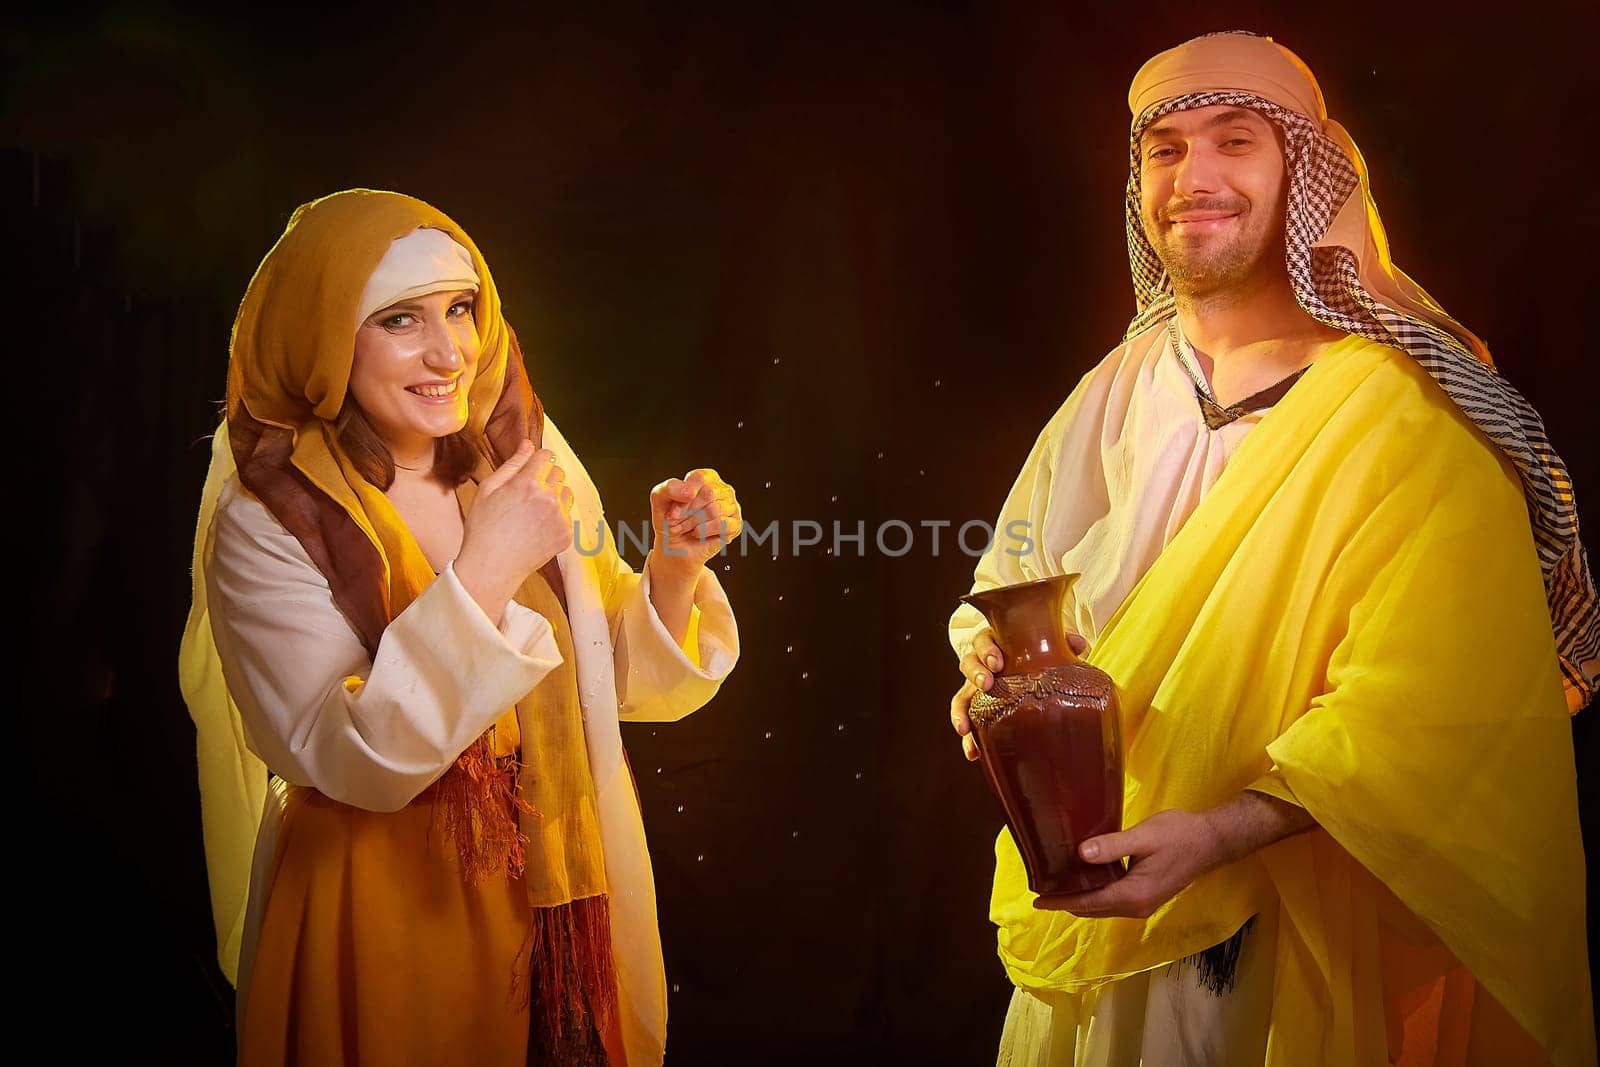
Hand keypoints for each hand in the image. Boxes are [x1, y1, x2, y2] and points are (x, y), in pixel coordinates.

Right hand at [455, 442, 573, 617]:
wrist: (491, 567)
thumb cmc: (484, 529)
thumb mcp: (488, 490)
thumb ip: (512, 464)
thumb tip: (528, 444)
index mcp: (527, 483)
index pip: (545, 456)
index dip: (537, 459)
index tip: (532, 466)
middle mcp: (548, 498)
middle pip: (558, 472)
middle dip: (546, 477)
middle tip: (528, 493)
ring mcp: (560, 518)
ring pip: (566, 493)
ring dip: (555, 496)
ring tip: (533, 511)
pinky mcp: (566, 535)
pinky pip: (568, 516)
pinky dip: (556, 518)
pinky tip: (537, 527)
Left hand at [649, 468, 742, 571]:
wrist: (673, 547)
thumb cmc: (670, 520)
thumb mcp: (660, 499)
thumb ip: (669, 487)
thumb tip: (690, 492)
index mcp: (707, 478)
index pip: (700, 478)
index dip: (683, 496)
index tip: (672, 511)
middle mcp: (722, 489)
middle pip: (708, 493)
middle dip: (687, 512)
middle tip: (676, 522)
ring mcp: (731, 507)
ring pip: (715, 509)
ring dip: (693, 522)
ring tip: (684, 528)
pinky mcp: (735, 525)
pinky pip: (723, 524)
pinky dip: (704, 531)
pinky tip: (697, 533)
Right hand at [950, 627, 1088, 760]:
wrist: (1024, 666)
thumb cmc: (1031, 653)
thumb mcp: (1044, 646)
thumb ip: (1061, 643)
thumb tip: (1078, 645)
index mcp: (994, 644)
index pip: (984, 641)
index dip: (987, 651)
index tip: (997, 663)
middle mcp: (980, 664)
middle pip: (968, 664)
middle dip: (975, 674)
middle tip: (986, 684)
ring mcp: (975, 688)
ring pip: (961, 697)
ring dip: (961, 712)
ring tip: (965, 729)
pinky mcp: (977, 710)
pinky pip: (968, 723)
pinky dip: (969, 739)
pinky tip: (974, 753)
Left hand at [1035, 809, 1219, 917]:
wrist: (1210, 842)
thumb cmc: (1178, 835)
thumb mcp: (1143, 837)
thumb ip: (1112, 846)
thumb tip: (1081, 854)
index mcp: (1132, 895)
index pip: (1088, 902)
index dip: (1061, 901)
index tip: (1037, 900)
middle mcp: (1136, 907)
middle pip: (1093, 909)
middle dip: (1067, 902)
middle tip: (1042, 891)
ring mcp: (1143, 905)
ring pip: (1103, 907)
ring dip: (1081, 900)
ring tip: (1058, 887)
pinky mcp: (1147, 897)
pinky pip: (1114, 902)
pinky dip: (1096, 896)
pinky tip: (1086, 881)